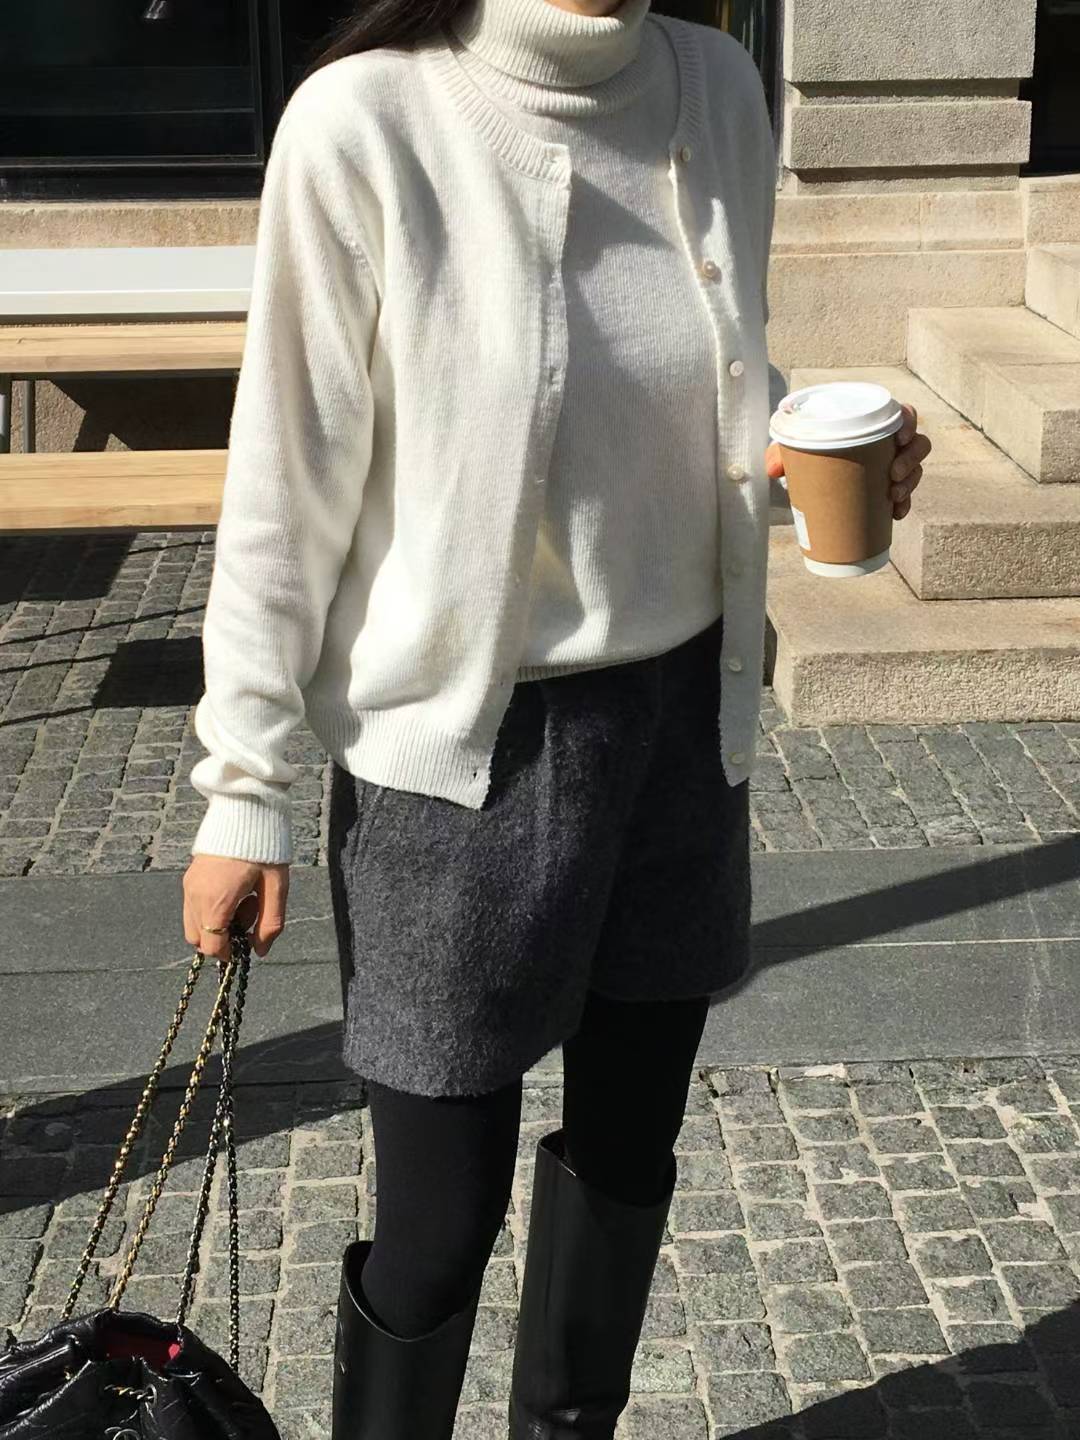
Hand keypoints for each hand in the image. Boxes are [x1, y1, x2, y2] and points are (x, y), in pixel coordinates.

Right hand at [183, 855, 289, 959]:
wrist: (246, 812)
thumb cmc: (264, 848)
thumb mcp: (277, 887)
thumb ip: (270, 923)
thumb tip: (260, 951)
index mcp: (216, 900)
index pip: (212, 946)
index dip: (231, 952)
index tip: (248, 941)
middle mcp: (195, 895)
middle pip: (199, 939)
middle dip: (223, 937)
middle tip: (249, 912)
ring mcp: (189, 886)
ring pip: (193, 925)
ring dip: (216, 924)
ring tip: (243, 899)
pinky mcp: (189, 877)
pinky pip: (193, 908)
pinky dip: (209, 910)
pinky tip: (233, 890)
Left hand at [765, 402, 932, 521]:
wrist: (807, 478)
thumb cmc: (806, 452)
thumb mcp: (793, 449)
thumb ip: (781, 452)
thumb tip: (773, 470)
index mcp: (871, 424)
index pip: (902, 414)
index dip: (909, 422)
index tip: (900, 437)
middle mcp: (888, 443)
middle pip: (917, 443)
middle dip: (911, 458)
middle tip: (892, 473)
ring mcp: (893, 466)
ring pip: (916, 469)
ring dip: (911, 482)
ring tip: (893, 495)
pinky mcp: (890, 489)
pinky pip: (906, 495)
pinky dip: (904, 505)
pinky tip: (896, 513)